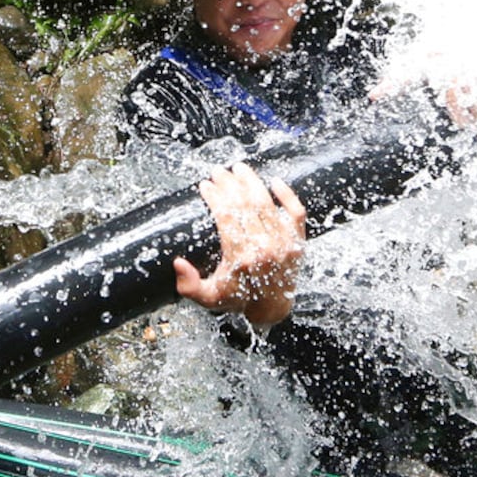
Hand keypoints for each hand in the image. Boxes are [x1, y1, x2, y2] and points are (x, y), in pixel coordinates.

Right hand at [175, 162, 306, 325]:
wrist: (272, 308)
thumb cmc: (238, 299)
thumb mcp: (208, 297)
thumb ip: (189, 284)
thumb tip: (178, 262)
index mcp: (241, 258)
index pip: (227, 217)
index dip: (216, 197)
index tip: (206, 185)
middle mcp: (265, 247)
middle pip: (245, 205)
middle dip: (230, 184)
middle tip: (218, 172)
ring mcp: (284, 241)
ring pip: (267, 203)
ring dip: (252, 182)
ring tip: (239, 168)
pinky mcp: (298, 239)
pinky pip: (296, 211)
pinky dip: (287, 194)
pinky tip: (275, 181)